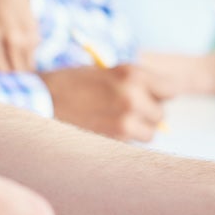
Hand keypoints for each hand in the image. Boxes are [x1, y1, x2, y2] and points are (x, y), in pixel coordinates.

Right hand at [40, 65, 171, 142]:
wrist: (42, 99)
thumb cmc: (74, 82)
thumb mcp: (108, 71)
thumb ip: (137, 82)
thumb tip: (162, 98)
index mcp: (133, 74)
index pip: (171, 90)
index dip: (161, 93)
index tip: (152, 95)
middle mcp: (133, 96)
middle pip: (161, 114)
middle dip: (148, 112)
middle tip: (128, 108)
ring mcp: (124, 120)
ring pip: (150, 132)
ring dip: (138, 129)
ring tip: (118, 120)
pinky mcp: (114, 140)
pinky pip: (131, 143)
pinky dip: (123, 139)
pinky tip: (105, 127)